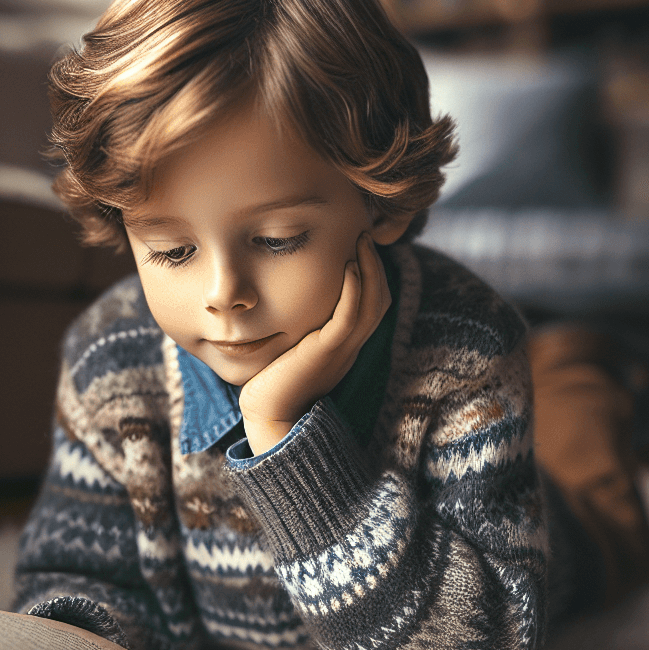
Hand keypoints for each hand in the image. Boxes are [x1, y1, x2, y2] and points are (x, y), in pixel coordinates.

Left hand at [238, 232, 390, 454]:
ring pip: (372, 304)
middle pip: (380, 298)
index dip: (371, 273)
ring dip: (370, 268)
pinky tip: (350, 266)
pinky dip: (355, 289)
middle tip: (365, 233)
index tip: (359, 245)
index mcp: (344, 343)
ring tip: (362, 239)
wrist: (268, 417)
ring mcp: (342, 349)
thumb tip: (282, 299)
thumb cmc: (270, 382)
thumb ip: (295, 325)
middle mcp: (350, 345)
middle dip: (376, 264)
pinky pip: (351, 317)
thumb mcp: (289, 347)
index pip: (371, 303)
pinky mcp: (327, 353)